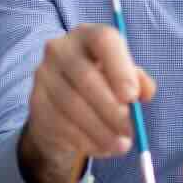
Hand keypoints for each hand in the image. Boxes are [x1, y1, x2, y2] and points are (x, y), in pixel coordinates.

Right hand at [16, 24, 155, 182]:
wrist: (61, 105)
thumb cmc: (100, 84)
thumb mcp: (121, 78)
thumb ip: (137, 81)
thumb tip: (146, 92)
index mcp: (88, 35)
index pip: (104, 40)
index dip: (120, 68)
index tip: (133, 97)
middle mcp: (61, 49)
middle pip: (86, 77)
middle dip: (111, 109)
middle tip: (130, 131)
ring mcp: (44, 75)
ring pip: (73, 106)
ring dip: (101, 130)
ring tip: (121, 145)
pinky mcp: (36, 102)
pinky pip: (62, 124)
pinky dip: (86, 140)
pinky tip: (102, 147)